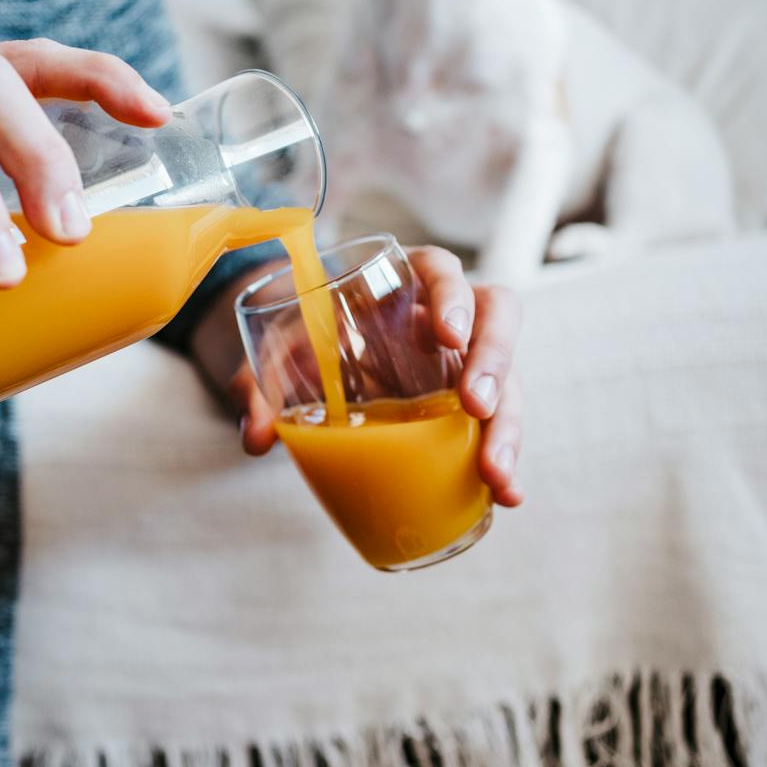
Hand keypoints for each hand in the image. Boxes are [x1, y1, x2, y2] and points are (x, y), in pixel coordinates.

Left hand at [218, 247, 524, 506]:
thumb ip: (260, 389)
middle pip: (495, 317)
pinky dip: (503, 459)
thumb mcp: (273, 359)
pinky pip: (496, 425)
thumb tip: (259, 439)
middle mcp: (441, 318)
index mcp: (398, 285)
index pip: (439, 270)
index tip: (447, 336)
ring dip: (508, 426)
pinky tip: (507, 496)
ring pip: (507, 378)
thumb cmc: (299, 345)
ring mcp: (460, 362)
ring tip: (496, 474)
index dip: (452, 296)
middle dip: (494, 360)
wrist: (304, 364)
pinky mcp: (466, 405)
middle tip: (477, 407)